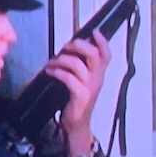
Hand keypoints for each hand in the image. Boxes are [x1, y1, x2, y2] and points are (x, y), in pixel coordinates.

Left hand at [44, 29, 110, 152]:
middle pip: (93, 54)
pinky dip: (56, 72)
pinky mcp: (80, 96)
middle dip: (77, 45)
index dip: (102, 42)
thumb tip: (70, 48)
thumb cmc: (76, 101)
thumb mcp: (82, 82)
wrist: (77, 124)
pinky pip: (68, 78)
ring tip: (51, 63)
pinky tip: (49, 72)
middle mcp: (97, 79)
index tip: (94, 32)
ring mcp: (89, 87)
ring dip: (60, 60)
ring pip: (77, 64)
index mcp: (99, 74)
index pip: (106, 55)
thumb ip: (81, 66)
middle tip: (65, 47)